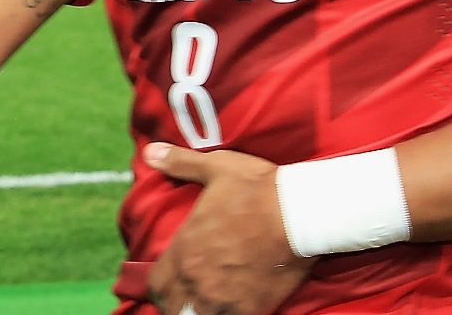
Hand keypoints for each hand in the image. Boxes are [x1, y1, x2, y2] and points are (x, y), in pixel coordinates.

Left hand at [145, 142, 314, 314]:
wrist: (300, 213)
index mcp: (184, 248)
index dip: (162, 285)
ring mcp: (223, 297)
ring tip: (208, 305)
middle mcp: (198, 278)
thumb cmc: (257, 189)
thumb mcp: (215, 168)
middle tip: (189, 297)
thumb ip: (179, 163)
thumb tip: (150, 152)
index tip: (173, 281)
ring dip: (200, 312)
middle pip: (172, 307)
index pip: (156, 284)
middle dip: (177, 304)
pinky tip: (235, 309)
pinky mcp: (252, 309)